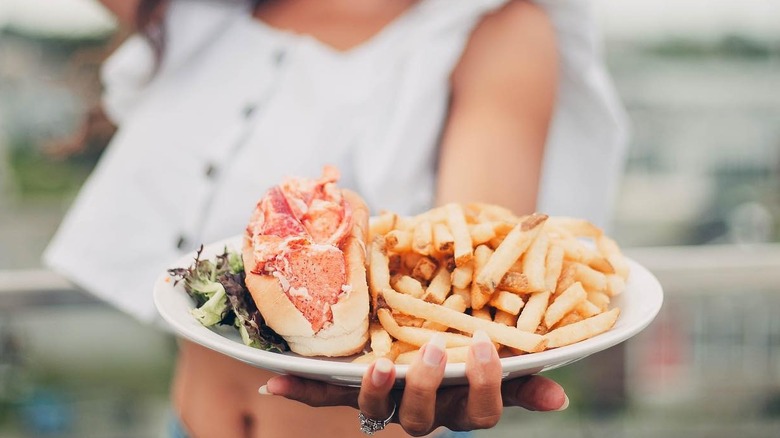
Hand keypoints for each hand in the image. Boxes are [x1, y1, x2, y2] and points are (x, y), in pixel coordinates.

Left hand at [259, 330, 567, 435]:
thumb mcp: (496, 363)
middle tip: (430, 349)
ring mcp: (386, 401)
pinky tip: (272, 379)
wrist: (427, 343)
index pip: (480, 412)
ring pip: (378, 411)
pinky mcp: (352, 388)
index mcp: (460, 402)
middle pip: (424, 418)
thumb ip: (522, 379)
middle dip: (427, 386)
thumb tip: (559, 399)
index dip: (484, 387)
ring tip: (377, 363)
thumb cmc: (468, 351)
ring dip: (374, 391)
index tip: (485, 347)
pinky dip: (300, 387)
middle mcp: (423, 410)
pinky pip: (326, 392)